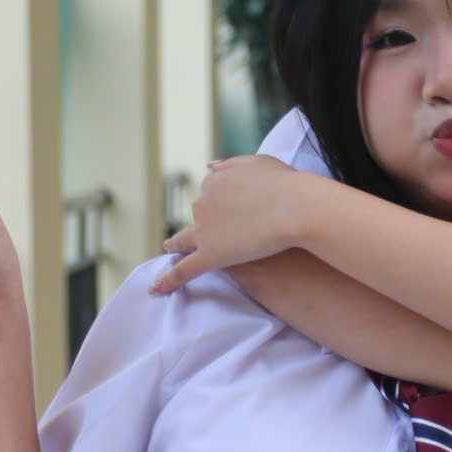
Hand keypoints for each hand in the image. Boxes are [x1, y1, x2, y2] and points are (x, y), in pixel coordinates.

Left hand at [150, 156, 312, 294]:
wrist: (295, 208)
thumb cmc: (284, 184)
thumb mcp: (257, 162)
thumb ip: (231, 163)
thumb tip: (209, 165)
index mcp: (214, 182)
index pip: (211, 195)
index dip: (221, 204)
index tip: (229, 211)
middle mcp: (203, 203)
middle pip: (198, 216)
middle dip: (204, 223)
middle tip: (217, 232)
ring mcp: (204, 231)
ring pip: (186, 240)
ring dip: (180, 244)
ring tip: (170, 250)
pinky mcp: (210, 255)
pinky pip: (185, 270)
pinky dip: (168, 280)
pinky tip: (156, 289)